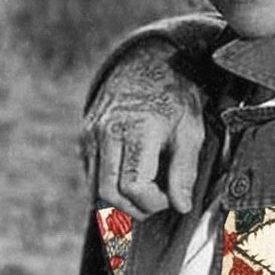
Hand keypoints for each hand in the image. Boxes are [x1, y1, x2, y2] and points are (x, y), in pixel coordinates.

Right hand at [80, 43, 205, 217]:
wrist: (146, 66)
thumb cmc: (173, 98)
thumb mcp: (190, 130)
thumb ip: (185, 171)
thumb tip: (181, 206)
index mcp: (137, 130)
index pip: (133, 186)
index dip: (153, 202)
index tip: (170, 197)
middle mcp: (107, 132)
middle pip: (111, 194)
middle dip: (137, 208)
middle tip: (158, 200)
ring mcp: (91, 136)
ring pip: (96, 190)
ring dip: (122, 201)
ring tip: (147, 189)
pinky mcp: (84, 139)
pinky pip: (92, 177)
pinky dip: (111, 186)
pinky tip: (132, 175)